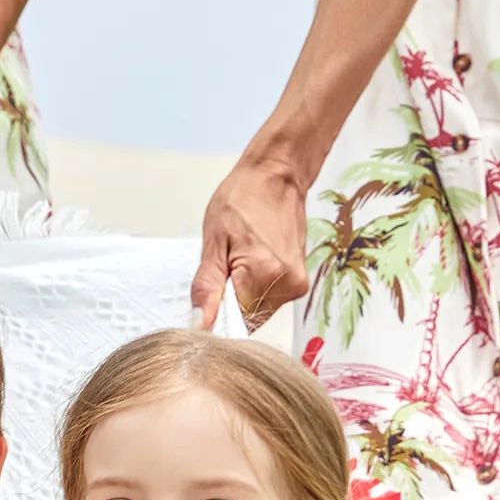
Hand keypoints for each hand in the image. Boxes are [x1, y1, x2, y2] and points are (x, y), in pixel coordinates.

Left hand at [191, 152, 310, 330]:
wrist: (276, 176)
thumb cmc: (244, 198)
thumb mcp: (213, 241)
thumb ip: (206, 288)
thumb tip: (200, 324)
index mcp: (265, 274)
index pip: (233, 323)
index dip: (215, 312)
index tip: (209, 292)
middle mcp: (288, 285)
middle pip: (246, 319)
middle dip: (229, 302)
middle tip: (225, 263)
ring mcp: (297, 285)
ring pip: (257, 310)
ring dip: (242, 294)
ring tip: (240, 257)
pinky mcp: (299, 282)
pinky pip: (268, 299)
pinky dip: (254, 288)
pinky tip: (252, 260)